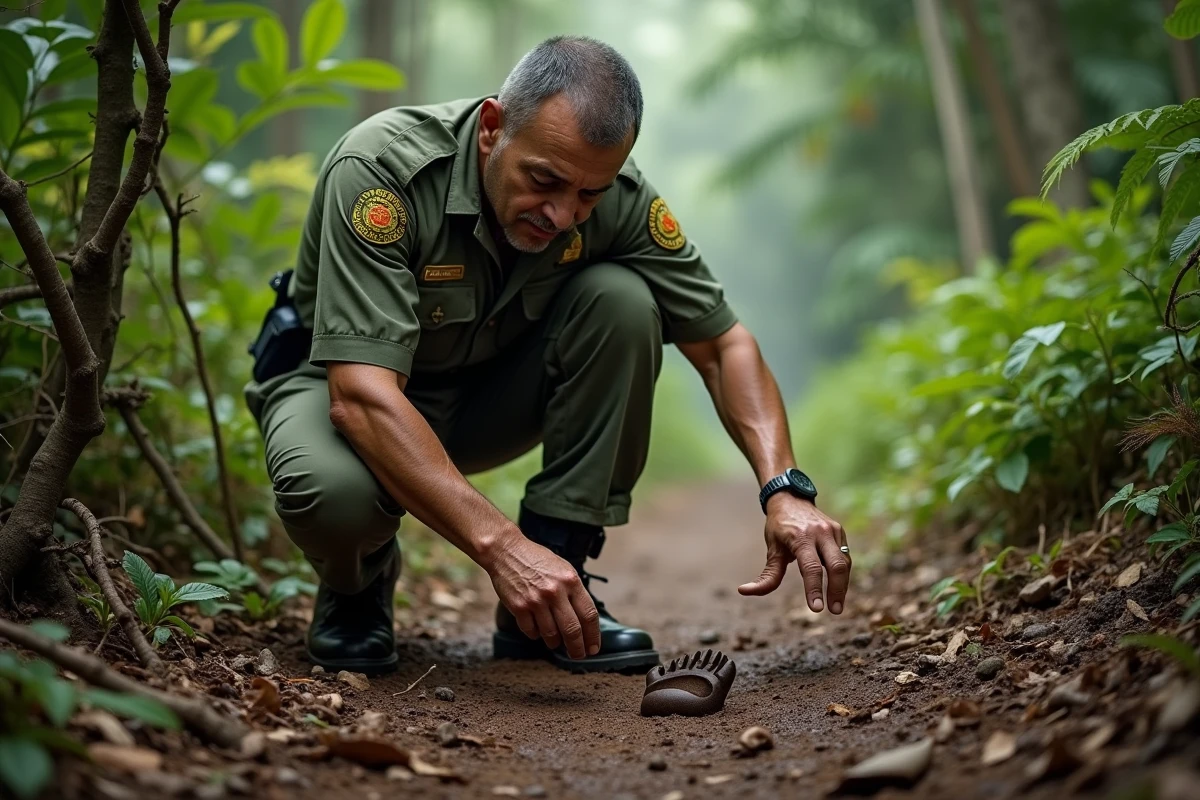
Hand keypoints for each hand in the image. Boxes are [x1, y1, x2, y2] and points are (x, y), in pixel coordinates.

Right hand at [487, 533, 600, 658]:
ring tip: (556, 642)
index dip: (593, 635)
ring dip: (555, 642)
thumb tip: (585, 619)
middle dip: (577, 648)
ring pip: (551, 635)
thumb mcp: (563, 569)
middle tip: (578, 655)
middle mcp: (555, 592)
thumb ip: (575, 591)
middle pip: (572, 630)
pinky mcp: (519, 607)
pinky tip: (537, 631)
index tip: (593, 647)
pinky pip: (532, 631)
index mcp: (571, 581)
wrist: (507, 551)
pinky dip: (536, 635)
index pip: (589, 615)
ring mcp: (536, 601)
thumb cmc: (537, 559)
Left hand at [738, 494, 850, 612]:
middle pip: (836, 566)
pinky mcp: (839, 531)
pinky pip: (845, 556)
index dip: (814, 589)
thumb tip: (744, 591)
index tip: (816, 609)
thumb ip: (767, 575)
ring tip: (837, 604)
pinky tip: (838, 587)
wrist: (791, 498)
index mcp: (800, 537)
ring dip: (843, 585)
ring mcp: (832, 530)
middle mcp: (820, 532)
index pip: (811, 567)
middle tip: (834, 611)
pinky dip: (843, 573)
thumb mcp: (772, 549)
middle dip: (837, 591)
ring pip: (844, 562)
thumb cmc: (779, 527)